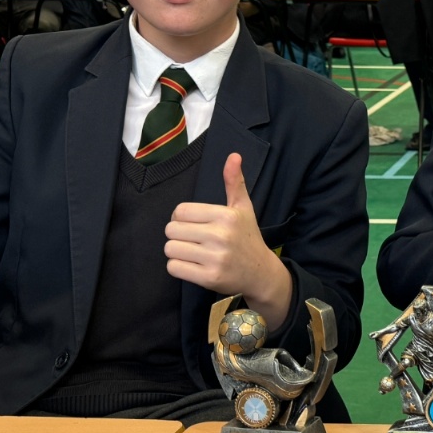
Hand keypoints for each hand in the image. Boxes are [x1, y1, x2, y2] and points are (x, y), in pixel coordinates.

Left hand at [165, 153, 291, 322]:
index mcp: (226, 216)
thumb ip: (234, 182)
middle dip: (178, 235)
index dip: (182, 218)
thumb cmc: (248, 237)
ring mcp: (215, 258)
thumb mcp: (243, 208)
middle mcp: (221, 236)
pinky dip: (179, 267)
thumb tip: (233, 155)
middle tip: (193, 240)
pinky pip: (174, 268)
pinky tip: (193, 266)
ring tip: (193, 253)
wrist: (261, 273)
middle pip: (171, 230)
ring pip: (170, 249)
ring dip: (177, 252)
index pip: (180, 211)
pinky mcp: (209, 278)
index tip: (194, 225)